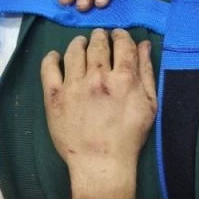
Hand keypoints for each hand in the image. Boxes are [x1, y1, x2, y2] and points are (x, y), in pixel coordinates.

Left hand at [41, 29, 156, 191]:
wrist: (101, 162)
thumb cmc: (130, 136)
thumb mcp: (149, 104)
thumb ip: (147, 72)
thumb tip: (143, 45)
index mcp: (124, 77)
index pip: (122, 44)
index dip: (120, 35)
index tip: (118, 35)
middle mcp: (98, 76)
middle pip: (98, 44)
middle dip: (100, 36)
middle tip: (100, 37)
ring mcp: (74, 85)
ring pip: (74, 51)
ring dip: (79, 42)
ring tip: (80, 42)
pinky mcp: (54, 96)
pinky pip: (49, 68)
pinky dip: (52, 57)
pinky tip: (55, 56)